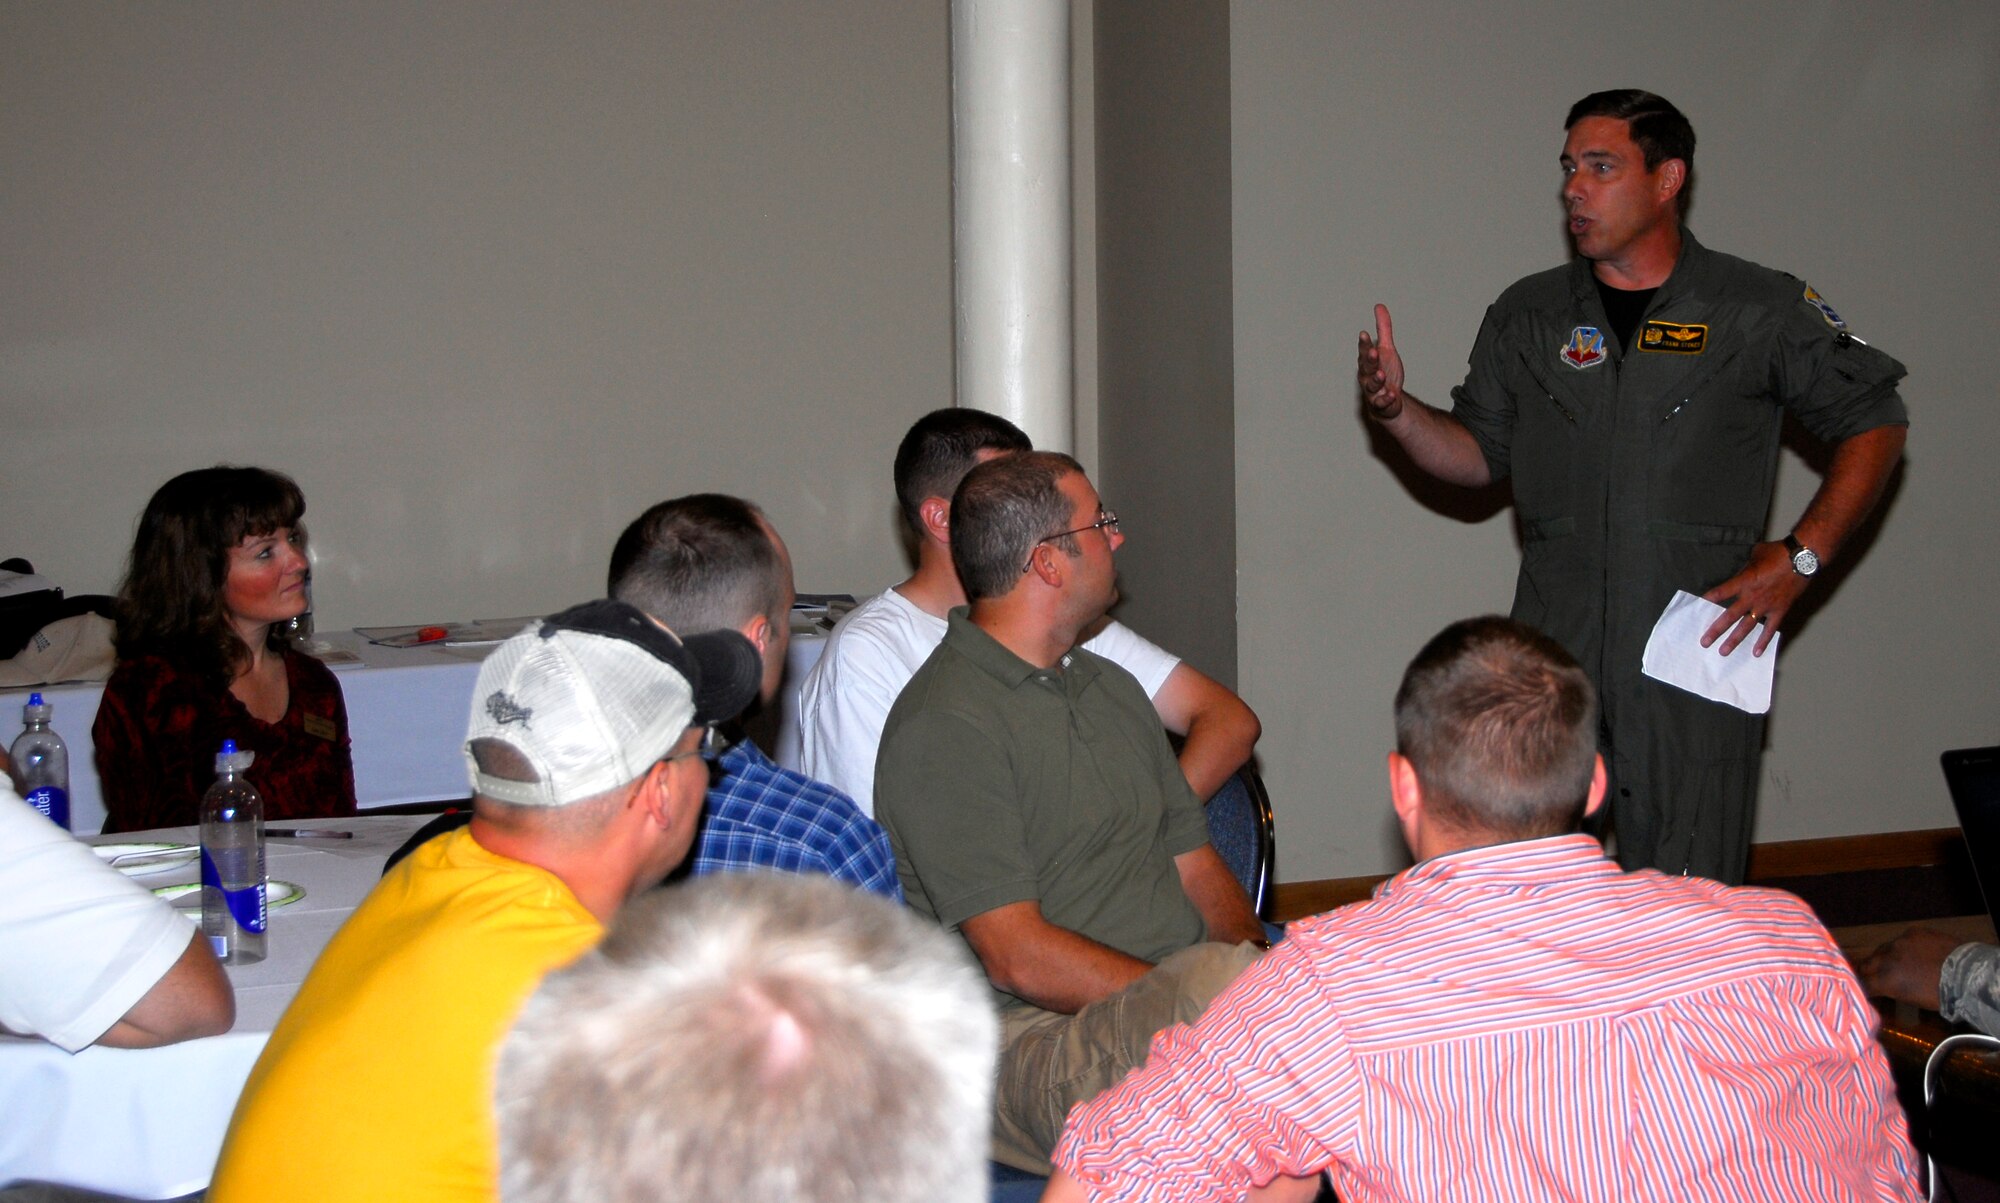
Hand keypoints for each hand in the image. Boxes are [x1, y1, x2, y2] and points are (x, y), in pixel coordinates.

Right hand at [1357, 303, 1405, 422]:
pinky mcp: (1381, 404)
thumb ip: (1383, 330)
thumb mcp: (1386, 349)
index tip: (1364, 334)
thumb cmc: (1385, 373)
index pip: (1364, 351)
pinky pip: (1382, 402)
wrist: (1389, 401)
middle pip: (1366, 368)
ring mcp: (1373, 391)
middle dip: (1369, 360)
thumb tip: (1379, 306)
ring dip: (1376, 380)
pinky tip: (1393, 394)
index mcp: (1368, 362)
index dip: (1364, 344)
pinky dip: (1386, 399)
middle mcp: (1367, 376)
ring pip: (1371, 386)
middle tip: (1373, 352)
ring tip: (1381, 374)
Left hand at [1700, 542, 1809, 655]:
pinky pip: (1770, 629)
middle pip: (1730, 616)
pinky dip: (1764, 641)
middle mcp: (1752, 596)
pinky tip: (1756, 652)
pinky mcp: (1780, 610)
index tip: (1697, 607)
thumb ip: (1747, 567)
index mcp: (1744, 581)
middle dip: (1716, 630)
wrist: (1802, 558)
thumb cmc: (1778, 552)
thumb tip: (1744, 571)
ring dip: (1734, 640)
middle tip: (1704, 642)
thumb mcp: (1756, 555)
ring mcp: (1766, 606)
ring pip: (1747, 627)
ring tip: (1723, 652)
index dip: (1708, 599)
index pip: (1721, 592)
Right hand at [1855, 928, 1961, 1011]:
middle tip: (1868, 974)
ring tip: (1893, 962)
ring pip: (1884, 949)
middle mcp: (1886, 959)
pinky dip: (1905, 947)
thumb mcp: (1912, 998)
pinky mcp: (1913, 932)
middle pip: (1867, 963)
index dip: (1861, 986)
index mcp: (1885, 981)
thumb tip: (1886, 987)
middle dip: (1867, 970)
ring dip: (1886, 957)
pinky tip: (1913, 951)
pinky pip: (1903, 939)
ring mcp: (1899, 943)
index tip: (1861, 988)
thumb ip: (1893, 990)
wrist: (1966, 974)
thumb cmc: (1941, 995)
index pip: (1863, 983)